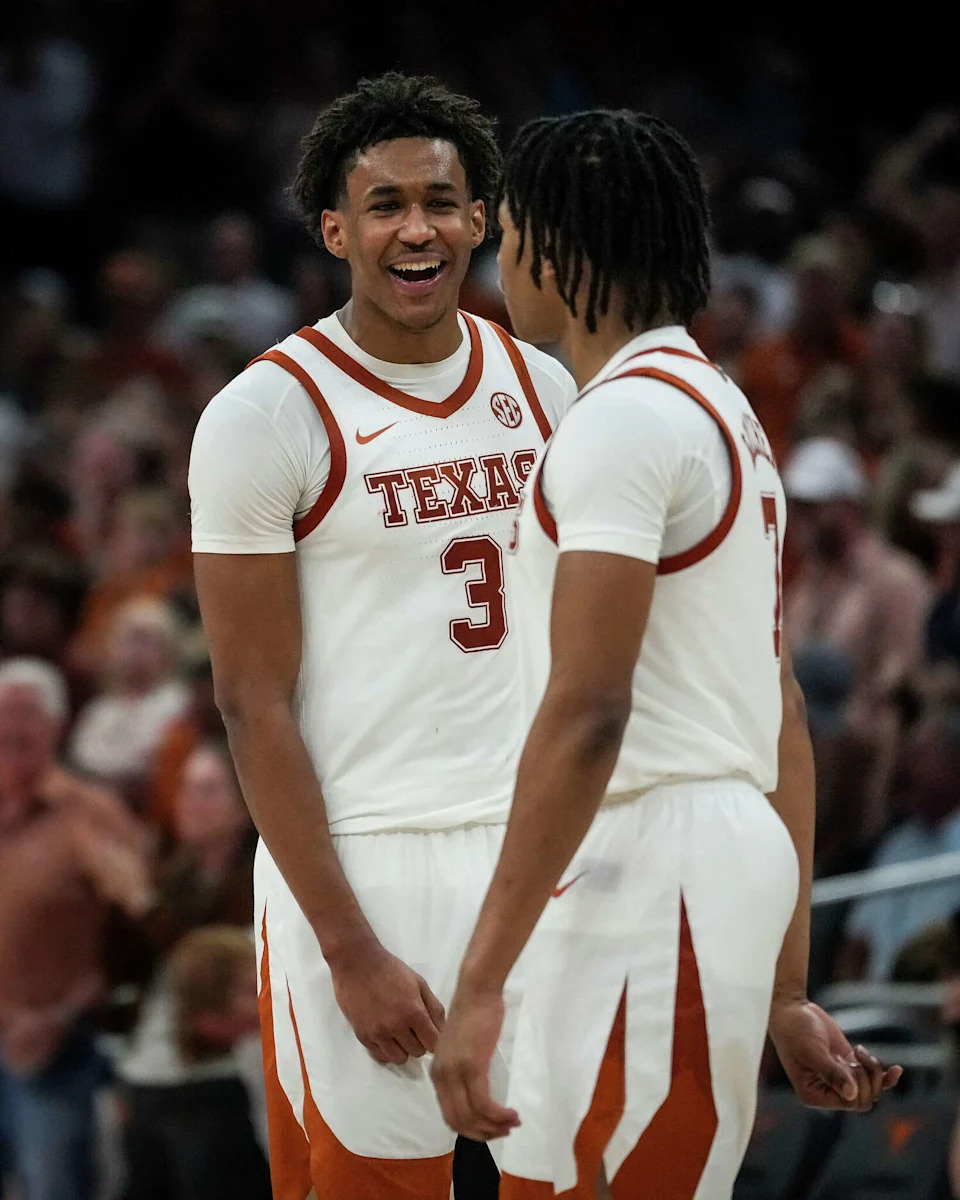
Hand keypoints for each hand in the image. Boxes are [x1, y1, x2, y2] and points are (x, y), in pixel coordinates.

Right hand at [329, 943, 444, 1065]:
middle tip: (415, 1028)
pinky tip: (387, 1036)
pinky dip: (388, 1050)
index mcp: (413, 1012)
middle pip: (418, 1052)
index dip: (435, 1039)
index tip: (431, 1032)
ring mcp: (378, 1033)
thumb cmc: (391, 970)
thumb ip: (434, 1007)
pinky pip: (381, 1057)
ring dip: (404, 1049)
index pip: (433, 1043)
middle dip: (420, 1042)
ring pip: (400, 1059)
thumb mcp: (419, 983)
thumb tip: (443, 1030)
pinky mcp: (363, 1036)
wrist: (358, 964)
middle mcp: (396, 1027)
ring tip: (401, 1033)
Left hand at [431, 981, 518, 1141]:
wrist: (477, 989)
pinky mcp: (471, 1066)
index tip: (492, 1129)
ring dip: (494, 1127)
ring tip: (513, 1123)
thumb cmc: (474, 1014)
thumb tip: (476, 1093)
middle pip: (458, 1122)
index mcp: (437, 1073)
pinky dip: (499, 1115)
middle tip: (505, 1130)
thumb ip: (463, 1070)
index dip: (471, 1129)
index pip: (449, 1115)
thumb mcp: (461, 1048)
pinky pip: (484, 1104)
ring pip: (472, 1117)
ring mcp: (455, 1072)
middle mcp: (441, 1076)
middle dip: (483, 1134)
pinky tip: (512, 1114)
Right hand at [769, 997, 901, 1111]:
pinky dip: (886, 1076)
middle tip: (857, 1055)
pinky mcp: (847, 1065)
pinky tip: (897, 1070)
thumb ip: (832, 1073)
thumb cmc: (795, 1030)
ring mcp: (840, 1078)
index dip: (858, 1087)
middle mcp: (827, 1091)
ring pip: (871, 1090)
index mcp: (814, 1094)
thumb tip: (852, 1095)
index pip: (850, 1104)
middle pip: (864, 1100)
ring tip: (860, 1051)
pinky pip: (873, 1079)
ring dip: (873, 1071)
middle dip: (867, 1079)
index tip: (849, 1063)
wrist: (792, 1009)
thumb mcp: (812, 1050)